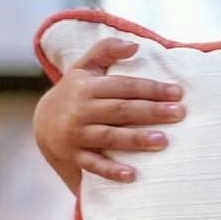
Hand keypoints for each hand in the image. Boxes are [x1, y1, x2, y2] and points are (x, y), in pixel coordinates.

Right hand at [33, 38, 183, 190]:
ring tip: (163, 141)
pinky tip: (132, 175)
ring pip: (109, 136)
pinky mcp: (74, 155)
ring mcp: (76, 134)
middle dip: (151, 111)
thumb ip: (106, 51)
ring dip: (136, 139)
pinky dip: (111, 171)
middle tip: (179, 114)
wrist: (42, 124)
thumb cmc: (74, 93)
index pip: (123, 86)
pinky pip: (94, 165)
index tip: (178, 93)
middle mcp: (80, 109)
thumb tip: (135, 44)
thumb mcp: (84, 68)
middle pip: (120, 110)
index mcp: (87, 86)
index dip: (150, 89)